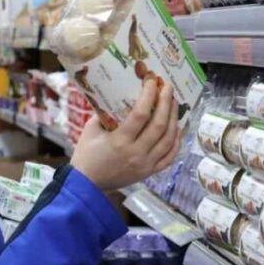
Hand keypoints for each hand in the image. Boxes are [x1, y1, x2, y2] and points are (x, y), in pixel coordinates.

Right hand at [70, 79, 180, 193]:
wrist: (87, 184)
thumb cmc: (86, 155)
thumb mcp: (91, 129)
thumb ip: (105, 113)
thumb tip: (119, 95)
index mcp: (120, 141)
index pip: (141, 113)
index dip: (149, 95)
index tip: (151, 80)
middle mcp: (136, 153)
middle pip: (159, 124)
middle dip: (166, 102)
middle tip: (167, 87)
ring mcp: (146, 164)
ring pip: (168, 139)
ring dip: (174, 118)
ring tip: (173, 103)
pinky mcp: (149, 172)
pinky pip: (170, 156)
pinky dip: (176, 141)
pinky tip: (177, 128)